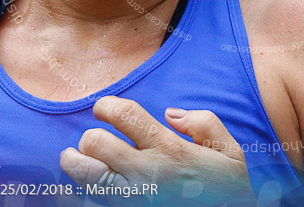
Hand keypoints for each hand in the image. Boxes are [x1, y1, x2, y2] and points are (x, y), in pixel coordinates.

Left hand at [60, 95, 254, 203]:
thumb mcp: (229, 151)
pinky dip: (81, 191)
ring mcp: (134, 197)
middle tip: (95, 138)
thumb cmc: (227, 190)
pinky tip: (82, 185)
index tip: (103, 108)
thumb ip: (203, 123)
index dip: (106, 105)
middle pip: (95, 143)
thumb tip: (171, 114)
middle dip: (90, 135)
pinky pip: (93, 201)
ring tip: (74, 156)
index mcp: (169, 148)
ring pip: (85, 175)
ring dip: (75, 162)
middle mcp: (147, 171)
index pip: (125, 115)